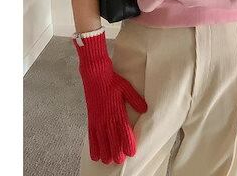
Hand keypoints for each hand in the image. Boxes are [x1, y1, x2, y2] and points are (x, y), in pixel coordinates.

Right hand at [73, 30, 147, 163]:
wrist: (95, 75)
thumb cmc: (113, 81)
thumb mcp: (127, 88)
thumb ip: (135, 99)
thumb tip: (145, 109)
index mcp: (117, 111)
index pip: (123, 131)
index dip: (127, 143)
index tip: (131, 152)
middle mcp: (107, 117)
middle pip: (112, 139)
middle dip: (116, 151)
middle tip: (120, 160)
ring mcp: (98, 119)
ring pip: (101, 140)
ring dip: (105, 151)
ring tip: (108, 161)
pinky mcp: (91, 118)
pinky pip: (91, 136)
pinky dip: (93, 146)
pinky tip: (95, 155)